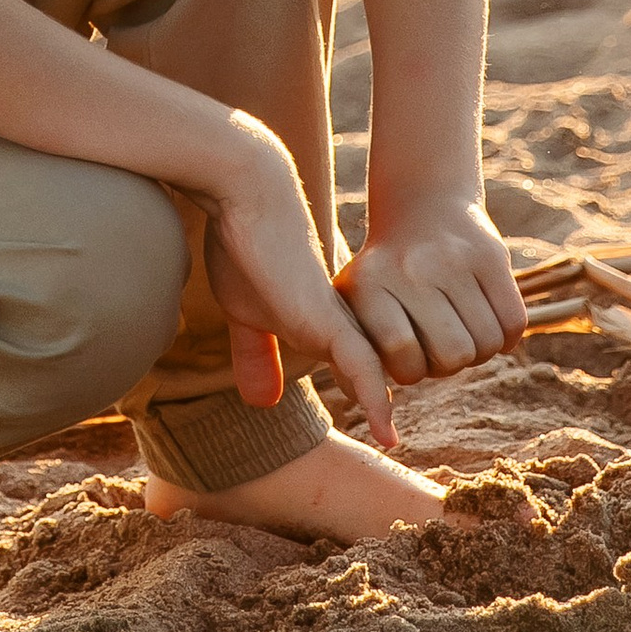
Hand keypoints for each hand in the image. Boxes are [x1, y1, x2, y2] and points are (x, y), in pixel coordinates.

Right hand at [201, 124, 399, 445]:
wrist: (245, 192)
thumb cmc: (240, 243)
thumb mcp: (244, 312)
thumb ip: (257, 354)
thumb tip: (265, 402)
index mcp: (323, 318)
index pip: (355, 363)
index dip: (366, 390)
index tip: (378, 422)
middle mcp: (339, 319)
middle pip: (373, 369)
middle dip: (382, 398)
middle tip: (389, 437)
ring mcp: (336, 319)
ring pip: (375, 370)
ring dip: (380, 403)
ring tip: (387, 439)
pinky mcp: (325, 318)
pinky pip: (360, 366)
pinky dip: (373, 398)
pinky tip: (385, 431)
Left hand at [340, 195, 527, 389]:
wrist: (420, 205)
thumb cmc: (384, 277)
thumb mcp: (355, 307)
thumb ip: (357, 365)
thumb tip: (383, 431)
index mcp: (369, 286)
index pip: (403, 359)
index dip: (412, 371)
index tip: (407, 355)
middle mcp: (410, 269)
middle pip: (454, 356)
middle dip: (450, 364)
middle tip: (439, 343)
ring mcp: (453, 259)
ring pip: (487, 344)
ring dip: (479, 350)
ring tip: (460, 330)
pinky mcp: (491, 254)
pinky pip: (514, 324)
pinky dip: (506, 337)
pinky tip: (485, 320)